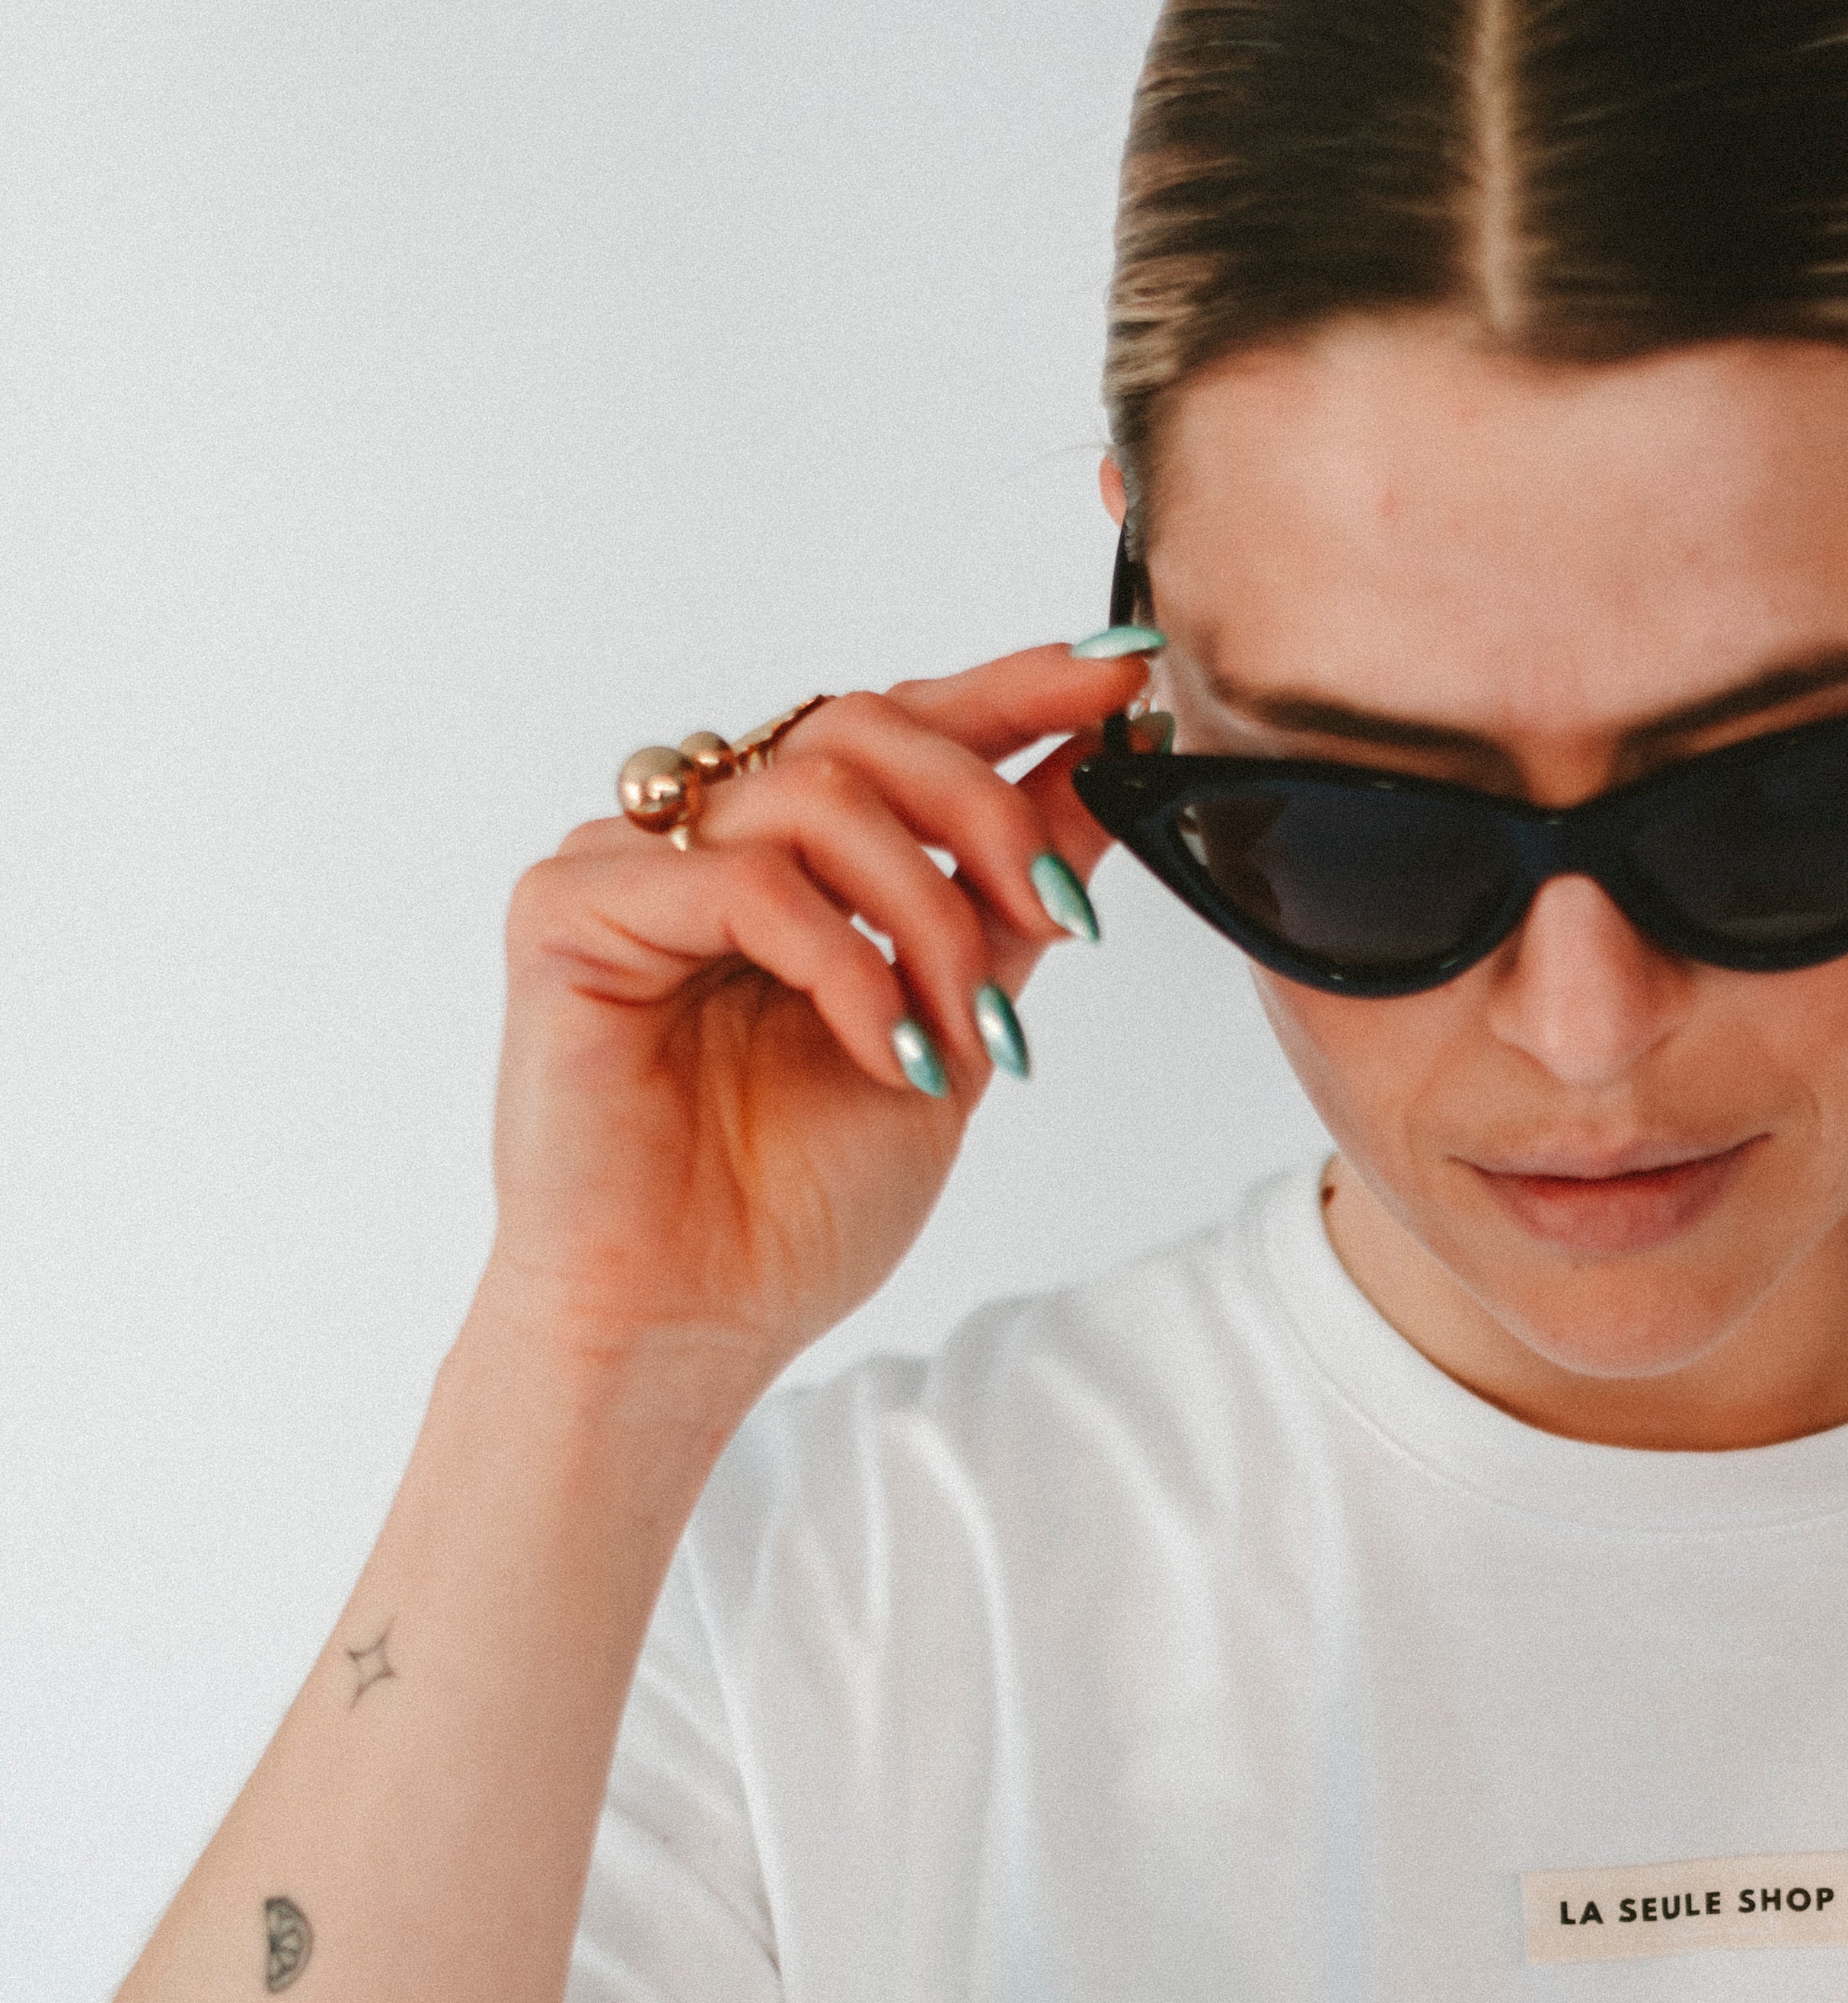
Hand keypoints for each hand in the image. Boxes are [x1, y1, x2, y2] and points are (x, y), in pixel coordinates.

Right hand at [487, 644, 1148, 1390]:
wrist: (688, 1327)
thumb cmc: (792, 1209)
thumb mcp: (953, 1033)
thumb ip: (1008, 904)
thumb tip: (1103, 772)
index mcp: (783, 859)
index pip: (899, 727)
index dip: (1013, 691)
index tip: (1124, 674)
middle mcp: (699, 840)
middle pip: (862, 727)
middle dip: (988, 815)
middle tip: (1060, 914)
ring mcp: (624, 866)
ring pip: (815, 793)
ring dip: (926, 915)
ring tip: (961, 1041)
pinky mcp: (567, 911)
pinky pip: (744, 881)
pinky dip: (845, 965)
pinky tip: (885, 1052)